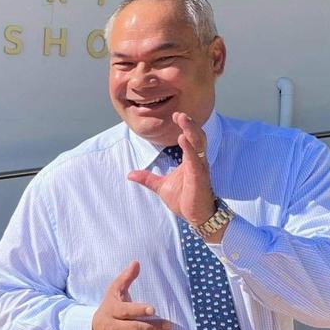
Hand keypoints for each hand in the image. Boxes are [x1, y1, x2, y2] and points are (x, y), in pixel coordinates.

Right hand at [91, 261, 173, 329]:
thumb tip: (136, 262)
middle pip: (133, 329)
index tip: (153, 309)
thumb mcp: (114, 291)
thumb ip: (126, 278)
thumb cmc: (109, 306)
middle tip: (168, 325)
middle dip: (152, 328)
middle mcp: (114, 327)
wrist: (94, 329)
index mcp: (112, 310)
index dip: (139, 310)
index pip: (126, 311)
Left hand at [127, 112, 218, 234]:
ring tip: (183, 118)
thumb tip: (130, 174)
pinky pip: (196, 161)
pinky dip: (190, 149)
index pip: (190, 139)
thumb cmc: (184, 200)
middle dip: (189, 124)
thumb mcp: (161, 186)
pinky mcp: (199, 178)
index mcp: (190, 161)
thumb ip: (147, 178)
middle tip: (180, 113)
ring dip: (191, 131)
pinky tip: (184, 140)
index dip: (185, 126)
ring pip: (199, 144)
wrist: (195, 216)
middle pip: (197, 137)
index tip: (176, 115)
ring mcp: (200, 168)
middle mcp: (198, 161)